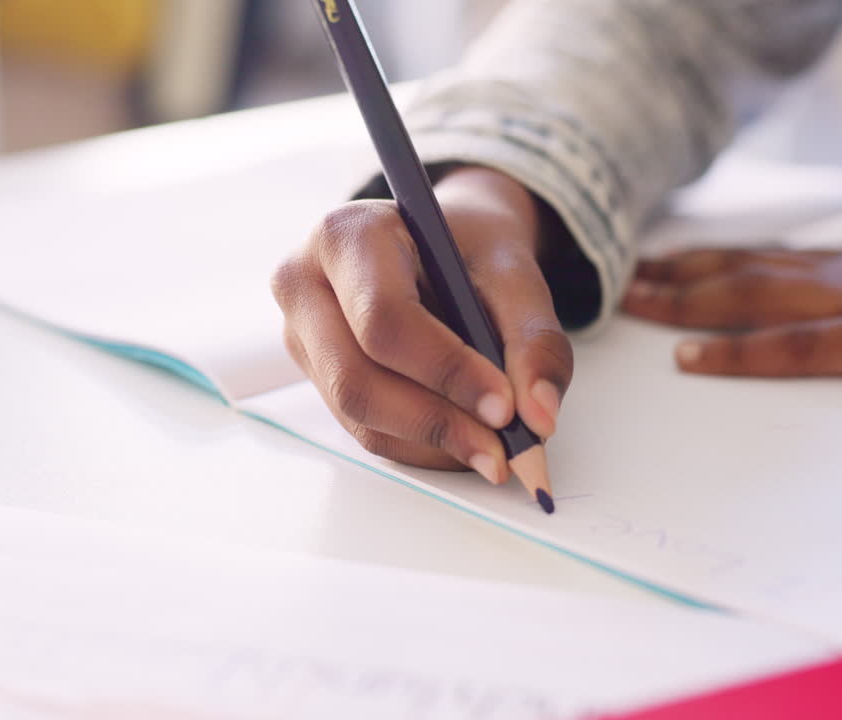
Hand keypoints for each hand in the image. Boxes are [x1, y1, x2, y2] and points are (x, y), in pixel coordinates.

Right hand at [272, 167, 572, 482]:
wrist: (438, 246)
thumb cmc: (467, 249)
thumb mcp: (514, 274)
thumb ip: (534, 339)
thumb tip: (538, 415)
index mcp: (346, 236)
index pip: (383, 318)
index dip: (446, 370)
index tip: (505, 406)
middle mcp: (305, 285)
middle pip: (356, 379)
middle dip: (437, 422)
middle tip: (504, 448)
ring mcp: (303, 338)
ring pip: (358, 415)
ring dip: (433, 444)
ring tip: (495, 450)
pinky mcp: (317, 377)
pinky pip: (364, 430)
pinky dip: (422, 447)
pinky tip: (466, 442)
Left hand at [621, 231, 841, 377]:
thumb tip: (833, 293)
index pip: (756, 258)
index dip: (700, 261)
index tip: (652, 264)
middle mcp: (834, 277)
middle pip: (736, 272)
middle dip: (673, 278)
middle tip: (619, 282)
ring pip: (747, 297)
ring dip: (684, 302)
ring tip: (633, 305)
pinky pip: (792, 347)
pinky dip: (736, 354)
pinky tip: (690, 360)